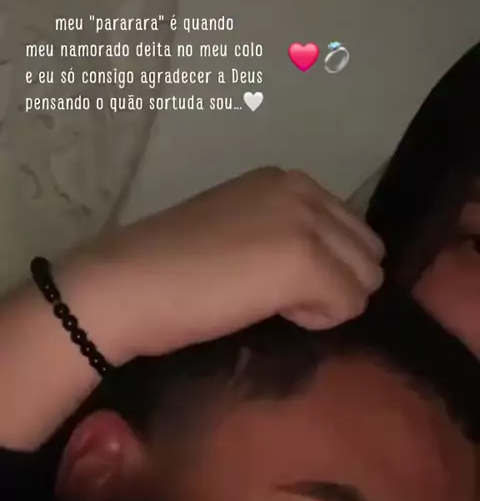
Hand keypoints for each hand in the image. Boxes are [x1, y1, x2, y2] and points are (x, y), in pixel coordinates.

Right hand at [94, 167, 384, 357]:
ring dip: (326, 301)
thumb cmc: (168, 269)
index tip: (269, 277)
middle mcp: (304, 190)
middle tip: (274, 296)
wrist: (125, 285)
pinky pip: (350, 305)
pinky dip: (317, 320)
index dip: (321, 265)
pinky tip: (271, 313)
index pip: (348, 229)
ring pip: (364, 279)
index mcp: (287, 180)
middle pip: (366, 253)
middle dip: (332, 282)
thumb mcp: (237, 230)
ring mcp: (307, 223)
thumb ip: (283, 234)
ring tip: (271, 303)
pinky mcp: (306, 263)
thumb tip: (325, 272)